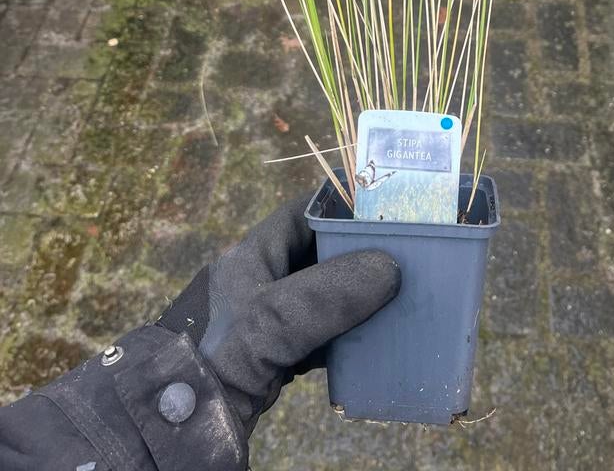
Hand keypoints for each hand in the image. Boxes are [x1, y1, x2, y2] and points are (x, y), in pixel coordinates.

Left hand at [157, 194, 399, 433]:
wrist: (194, 422)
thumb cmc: (227, 355)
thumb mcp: (277, 318)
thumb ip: (329, 292)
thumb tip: (389, 266)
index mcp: (252, 252)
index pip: (302, 212)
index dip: (341, 206)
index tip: (384, 210)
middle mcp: (262, 278)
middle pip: (319, 252)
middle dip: (359, 254)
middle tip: (404, 254)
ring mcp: (271, 316)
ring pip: (325, 293)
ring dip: (358, 295)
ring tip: (399, 292)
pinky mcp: (279, 351)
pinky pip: (324, 330)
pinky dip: (349, 331)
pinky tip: (374, 337)